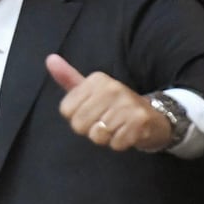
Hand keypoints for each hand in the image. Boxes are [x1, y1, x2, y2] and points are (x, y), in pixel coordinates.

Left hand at [45, 56, 172, 152]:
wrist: (153, 117)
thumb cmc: (115, 105)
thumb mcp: (91, 90)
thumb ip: (69, 78)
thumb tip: (50, 59)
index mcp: (96, 80)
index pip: (66, 110)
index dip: (77, 117)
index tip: (93, 111)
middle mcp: (112, 88)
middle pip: (79, 125)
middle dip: (90, 129)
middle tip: (105, 122)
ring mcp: (127, 104)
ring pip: (97, 136)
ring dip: (106, 138)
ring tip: (117, 127)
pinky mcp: (139, 121)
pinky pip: (114, 144)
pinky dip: (119, 143)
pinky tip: (127, 133)